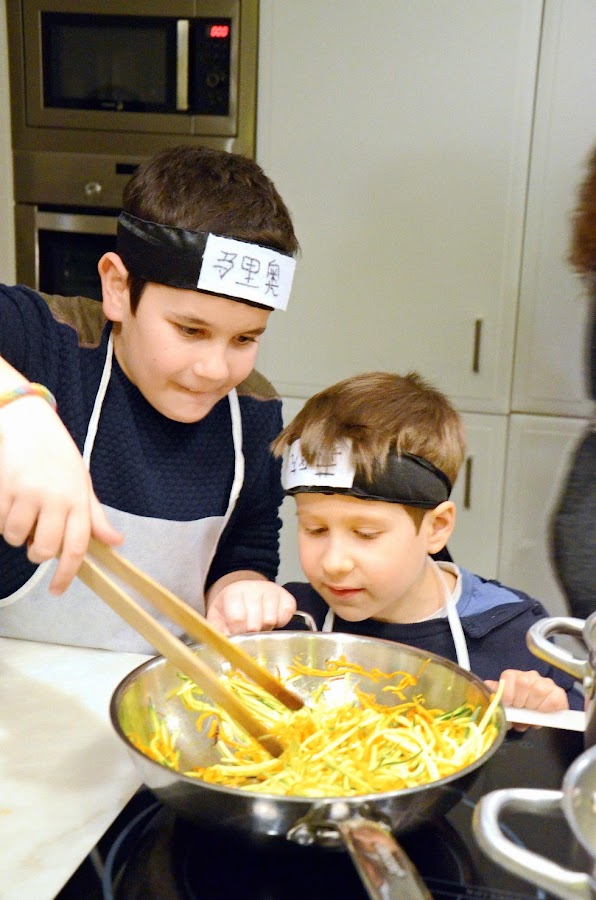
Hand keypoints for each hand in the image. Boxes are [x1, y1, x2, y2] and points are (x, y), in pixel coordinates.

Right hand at [0, 396, 122, 592]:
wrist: (29, 425)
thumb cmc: (59, 457)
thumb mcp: (82, 483)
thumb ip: (95, 516)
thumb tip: (116, 542)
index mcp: (79, 499)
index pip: (77, 546)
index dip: (67, 574)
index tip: (57, 590)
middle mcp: (56, 498)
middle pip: (45, 549)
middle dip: (38, 555)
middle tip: (37, 544)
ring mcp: (29, 493)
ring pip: (18, 538)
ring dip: (18, 535)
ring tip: (24, 513)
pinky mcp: (5, 488)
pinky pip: (1, 523)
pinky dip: (3, 521)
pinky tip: (11, 503)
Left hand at [207, 578, 296, 635]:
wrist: (243, 591)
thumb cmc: (230, 608)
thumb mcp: (217, 618)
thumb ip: (218, 632)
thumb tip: (225, 647)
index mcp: (234, 593)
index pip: (238, 618)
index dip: (238, 632)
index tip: (238, 635)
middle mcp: (254, 588)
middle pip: (255, 623)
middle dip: (251, 633)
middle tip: (248, 631)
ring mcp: (272, 591)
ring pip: (271, 621)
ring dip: (265, 629)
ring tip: (259, 625)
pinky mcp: (287, 597)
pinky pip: (286, 617)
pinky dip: (280, 623)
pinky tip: (272, 620)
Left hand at [485, 669, 568, 731]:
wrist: (534, 716)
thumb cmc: (516, 709)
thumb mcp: (504, 705)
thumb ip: (495, 697)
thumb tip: (489, 690)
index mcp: (513, 676)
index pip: (509, 676)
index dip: (508, 693)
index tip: (510, 705)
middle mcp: (530, 676)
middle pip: (524, 683)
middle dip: (521, 702)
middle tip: (521, 711)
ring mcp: (546, 683)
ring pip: (539, 690)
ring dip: (534, 706)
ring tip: (532, 713)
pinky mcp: (559, 693)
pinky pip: (555, 698)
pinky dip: (548, 708)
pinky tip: (544, 712)